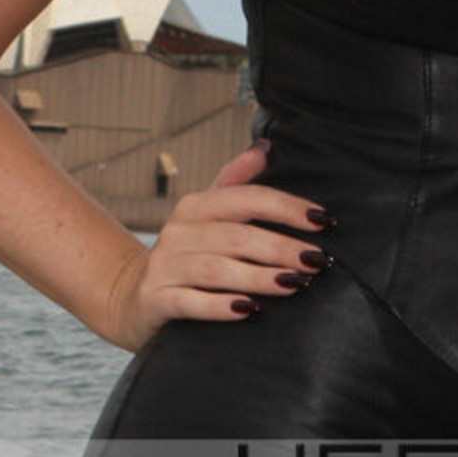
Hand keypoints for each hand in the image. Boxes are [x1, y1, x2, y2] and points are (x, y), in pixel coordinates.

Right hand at [104, 139, 335, 351]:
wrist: (135, 298)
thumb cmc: (187, 255)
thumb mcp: (207, 215)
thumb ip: (235, 182)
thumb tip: (265, 147)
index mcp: (195, 206)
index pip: (246, 198)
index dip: (286, 207)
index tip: (322, 220)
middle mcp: (177, 231)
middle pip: (236, 235)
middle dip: (281, 247)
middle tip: (317, 260)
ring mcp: (164, 266)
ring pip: (217, 269)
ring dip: (260, 276)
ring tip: (295, 284)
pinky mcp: (156, 300)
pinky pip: (190, 302)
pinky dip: (220, 306)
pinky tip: (248, 309)